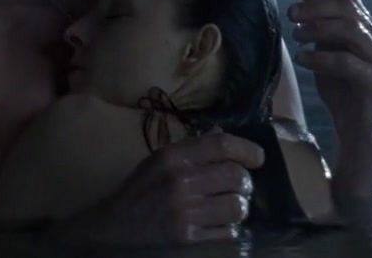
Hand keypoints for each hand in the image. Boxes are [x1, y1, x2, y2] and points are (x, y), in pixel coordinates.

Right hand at [52, 132, 263, 246]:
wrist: (113, 227)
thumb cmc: (139, 190)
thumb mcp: (160, 161)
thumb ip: (192, 148)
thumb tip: (223, 134)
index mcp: (173, 157)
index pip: (221, 145)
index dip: (247, 149)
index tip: (258, 158)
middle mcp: (181, 182)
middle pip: (236, 176)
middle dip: (245, 183)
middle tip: (241, 187)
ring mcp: (185, 212)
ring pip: (237, 206)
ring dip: (240, 207)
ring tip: (231, 207)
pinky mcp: (188, 238)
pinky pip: (227, 232)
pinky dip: (229, 228)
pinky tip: (219, 224)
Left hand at [288, 0, 371, 187]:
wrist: (353, 126)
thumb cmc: (338, 84)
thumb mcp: (325, 45)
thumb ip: (322, 15)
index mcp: (368, 27)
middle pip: (348, 10)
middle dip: (316, 8)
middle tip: (291, 14)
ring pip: (350, 31)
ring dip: (317, 29)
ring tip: (296, 36)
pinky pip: (346, 62)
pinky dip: (319, 58)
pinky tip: (302, 59)